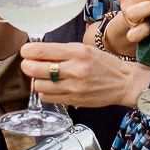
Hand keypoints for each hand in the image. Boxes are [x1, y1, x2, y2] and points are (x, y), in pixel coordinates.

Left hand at [19, 40, 146, 108]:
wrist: (124, 82)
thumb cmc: (105, 64)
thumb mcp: (85, 49)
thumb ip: (62, 51)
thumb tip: (37, 53)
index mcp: (77, 52)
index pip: (42, 51)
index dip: (28, 52)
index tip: (25, 52)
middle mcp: (75, 69)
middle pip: (36, 69)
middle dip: (27, 66)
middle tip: (28, 64)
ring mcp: (74, 87)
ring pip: (39, 86)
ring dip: (36, 80)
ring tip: (42, 76)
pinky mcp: (74, 100)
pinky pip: (48, 98)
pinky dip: (44, 92)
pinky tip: (50, 86)